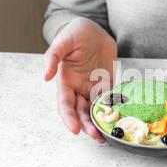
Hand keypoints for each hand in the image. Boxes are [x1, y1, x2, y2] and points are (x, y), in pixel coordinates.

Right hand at [43, 17, 116, 142]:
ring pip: (95, 111)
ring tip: (107, 136)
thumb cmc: (76, 32)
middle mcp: (78, 88)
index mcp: (65, 81)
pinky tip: (121, 121)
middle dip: (87, 126)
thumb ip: (53, 56)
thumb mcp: (64, 40)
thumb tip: (45, 76)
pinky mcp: (107, 85)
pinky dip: (114, 112)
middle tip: (97, 137)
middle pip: (80, 112)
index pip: (65, 104)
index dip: (69, 118)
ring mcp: (93, 88)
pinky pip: (110, 101)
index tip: (75, 130)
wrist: (94, 29)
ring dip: (99, 124)